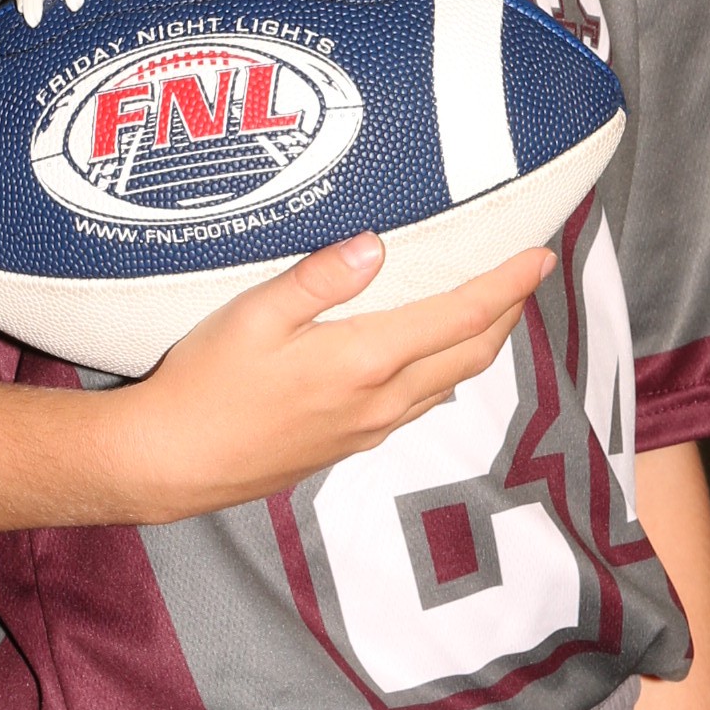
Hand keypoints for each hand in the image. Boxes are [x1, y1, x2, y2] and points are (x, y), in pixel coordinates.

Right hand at [105, 235, 552, 523]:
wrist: (171, 464)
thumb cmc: (203, 384)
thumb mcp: (253, 314)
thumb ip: (319, 276)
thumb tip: (377, 245)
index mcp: (364, 360)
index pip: (462, 316)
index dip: (507, 284)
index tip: (539, 255)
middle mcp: (380, 401)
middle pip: (471, 354)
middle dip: (506, 313)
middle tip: (524, 275)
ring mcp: (367, 429)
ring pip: (448, 384)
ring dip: (478, 345)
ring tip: (486, 310)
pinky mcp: (347, 446)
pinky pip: (416, 406)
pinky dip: (441, 373)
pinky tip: (427, 361)